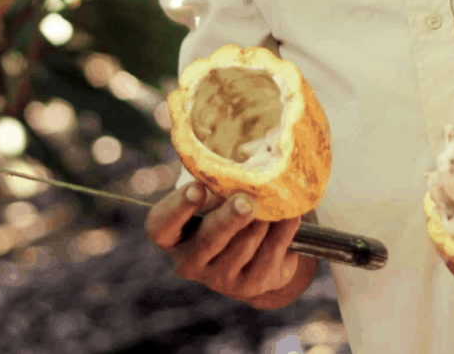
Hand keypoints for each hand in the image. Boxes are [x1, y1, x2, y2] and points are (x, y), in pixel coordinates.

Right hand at [145, 181, 303, 303]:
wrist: (251, 252)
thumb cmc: (222, 209)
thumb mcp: (210, 194)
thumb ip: (213, 182)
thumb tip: (236, 167)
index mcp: (171, 235)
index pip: (162, 225)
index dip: (179, 207)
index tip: (198, 188)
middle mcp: (190, 261)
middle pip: (210, 238)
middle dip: (230, 218)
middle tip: (247, 202)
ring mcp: (220, 278)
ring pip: (246, 244)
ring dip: (264, 219)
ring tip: (275, 198)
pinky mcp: (251, 285)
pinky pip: (271, 252)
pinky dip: (283, 230)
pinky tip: (290, 214)